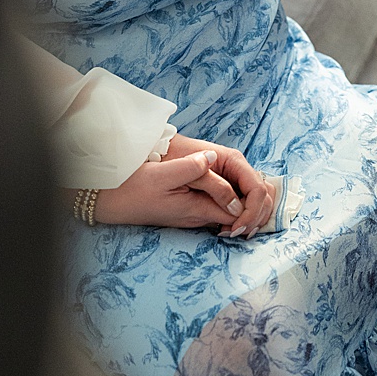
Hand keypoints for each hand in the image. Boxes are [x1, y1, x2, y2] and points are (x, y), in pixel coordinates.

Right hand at [92, 152, 246, 230]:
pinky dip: (227, 199)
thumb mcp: (162, 175)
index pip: (238, 213)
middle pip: (237, 217)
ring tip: (252, 186)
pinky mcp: (185, 210)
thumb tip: (212, 158)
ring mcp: (192, 215)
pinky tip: (230, 186)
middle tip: (264, 187)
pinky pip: (215, 207)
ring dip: (242, 202)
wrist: (111, 202)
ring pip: (227, 212)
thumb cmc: (133, 189)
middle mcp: (198, 217)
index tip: (261, 187)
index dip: (254, 203)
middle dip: (255, 206)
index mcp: (197, 209)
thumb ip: (190, 168)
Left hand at [165, 135, 276, 236]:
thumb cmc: (175, 158)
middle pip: (264, 198)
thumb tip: (237, 208)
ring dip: (252, 221)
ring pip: (261, 204)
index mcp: (234, 161)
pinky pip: (249, 207)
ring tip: (231, 231)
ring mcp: (238, 181)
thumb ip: (215, 187)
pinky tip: (229, 228)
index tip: (236, 228)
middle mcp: (240, 170)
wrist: (163, 153)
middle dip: (254, 219)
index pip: (258, 190)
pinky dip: (246, 220)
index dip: (251, 212)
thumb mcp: (192, 171)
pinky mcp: (232, 191)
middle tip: (235, 233)